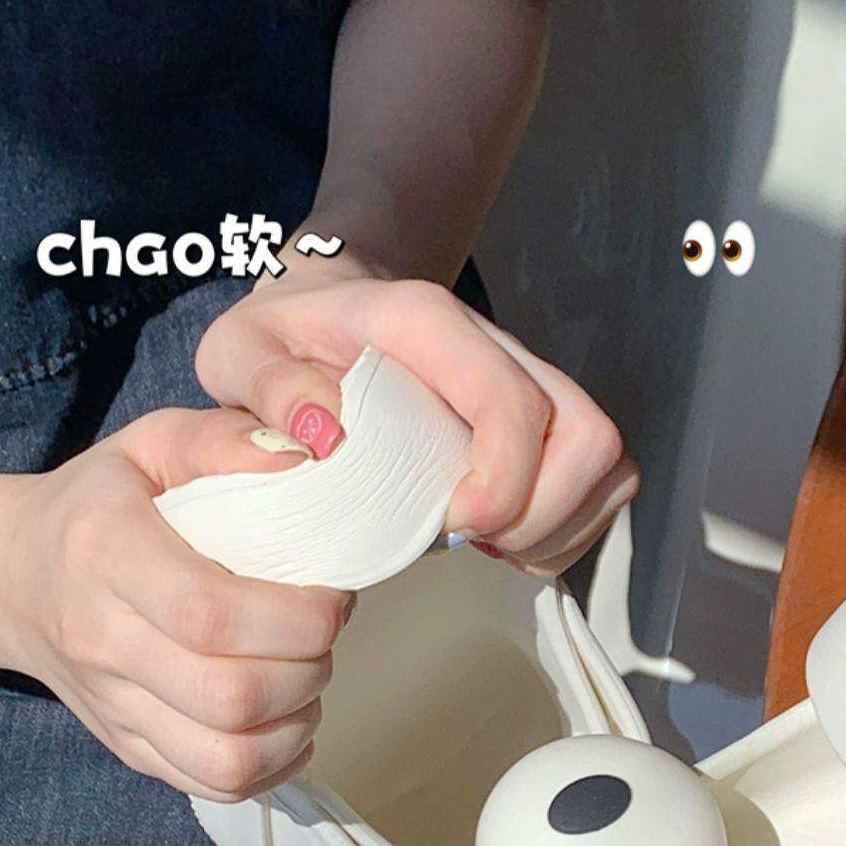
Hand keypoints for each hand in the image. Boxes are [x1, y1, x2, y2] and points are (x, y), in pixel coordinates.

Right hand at [0, 411, 348, 800]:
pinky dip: (271, 764)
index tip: (331, 594)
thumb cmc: (95, 504)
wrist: (6, 575)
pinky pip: (212, 784)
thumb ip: (227, 442)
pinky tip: (286, 722)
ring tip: (307, 678)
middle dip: (308, 668)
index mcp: (107, 555)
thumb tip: (314, 460)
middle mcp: (103, 641)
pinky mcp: (126, 747)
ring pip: (226, 757)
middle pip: (229, 696)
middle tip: (321, 632)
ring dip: (296, 723)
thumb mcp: (151, 444)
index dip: (295, 617)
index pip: (211, 615)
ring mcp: (112, 706)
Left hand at [195, 255, 638, 575]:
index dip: (500, 480)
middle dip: (540, 515)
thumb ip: (266, 384)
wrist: (326, 302)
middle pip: (588, 435)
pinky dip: (562, 531)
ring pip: (607, 464)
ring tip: (484, 542)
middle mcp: (498, 347)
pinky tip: (498, 537)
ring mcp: (533, 383)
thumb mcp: (237, 350)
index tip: (450, 525)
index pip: (510, 401)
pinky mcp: (548, 421)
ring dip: (556, 527)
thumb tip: (324, 435)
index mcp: (427, 324)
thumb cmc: (285, 335)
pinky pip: (600, 486)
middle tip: (469, 540)